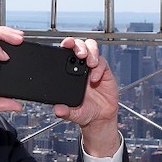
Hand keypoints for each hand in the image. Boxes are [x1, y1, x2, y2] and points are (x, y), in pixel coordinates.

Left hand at [53, 37, 120, 156]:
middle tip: (80, 54)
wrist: (100, 117)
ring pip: (92, 49)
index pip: (66, 53)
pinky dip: (99, 68)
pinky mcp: (104, 71)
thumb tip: (57, 110)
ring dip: (91, 52)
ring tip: (90, 64)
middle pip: (80, 45)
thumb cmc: (84, 111)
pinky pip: (102, 63)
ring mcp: (93, 68)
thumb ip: (65, 111)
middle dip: (79, 45)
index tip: (65, 44)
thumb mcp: (72, 113)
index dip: (66, 45)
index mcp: (68, 72)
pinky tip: (96, 78)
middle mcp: (80, 67)